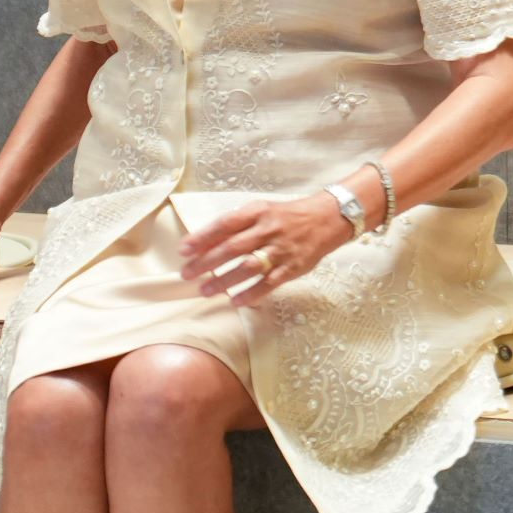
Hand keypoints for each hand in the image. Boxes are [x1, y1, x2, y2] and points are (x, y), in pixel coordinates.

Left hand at [178, 193, 354, 309]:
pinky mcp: (294, 266)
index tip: (183, 250)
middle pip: (232, 247)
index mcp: (258, 212)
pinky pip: (270, 282)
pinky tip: (236, 301)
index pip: (225, 224)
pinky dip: (252, 293)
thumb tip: (204, 242)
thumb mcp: (263, 211)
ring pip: (248, 266)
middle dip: (207, 262)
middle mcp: (269, 229)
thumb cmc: (288, 216)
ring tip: (206, 291)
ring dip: (225, 280)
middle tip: (187, 274)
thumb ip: (237, 225)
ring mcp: (282, 249)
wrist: (328, 219)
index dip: (203, 237)